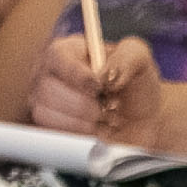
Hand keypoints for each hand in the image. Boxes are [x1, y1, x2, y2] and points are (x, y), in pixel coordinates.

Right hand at [27, 32, 162, 145]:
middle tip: (108, 107)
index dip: (77, 75)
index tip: (99, 88)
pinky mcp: (47, 127)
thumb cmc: (136, 86)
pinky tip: (95, 132)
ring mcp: (43, 102)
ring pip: (44, 112)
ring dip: (80, 122)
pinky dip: (76, 136)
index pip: (56, 56)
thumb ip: (127, 56)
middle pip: (46, 88)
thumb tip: (105, 75)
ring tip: (104, 120)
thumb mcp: (139, 58)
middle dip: (84, 104)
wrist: (142, 122)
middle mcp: (48, 73)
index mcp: (68, 51)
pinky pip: (49, 133)